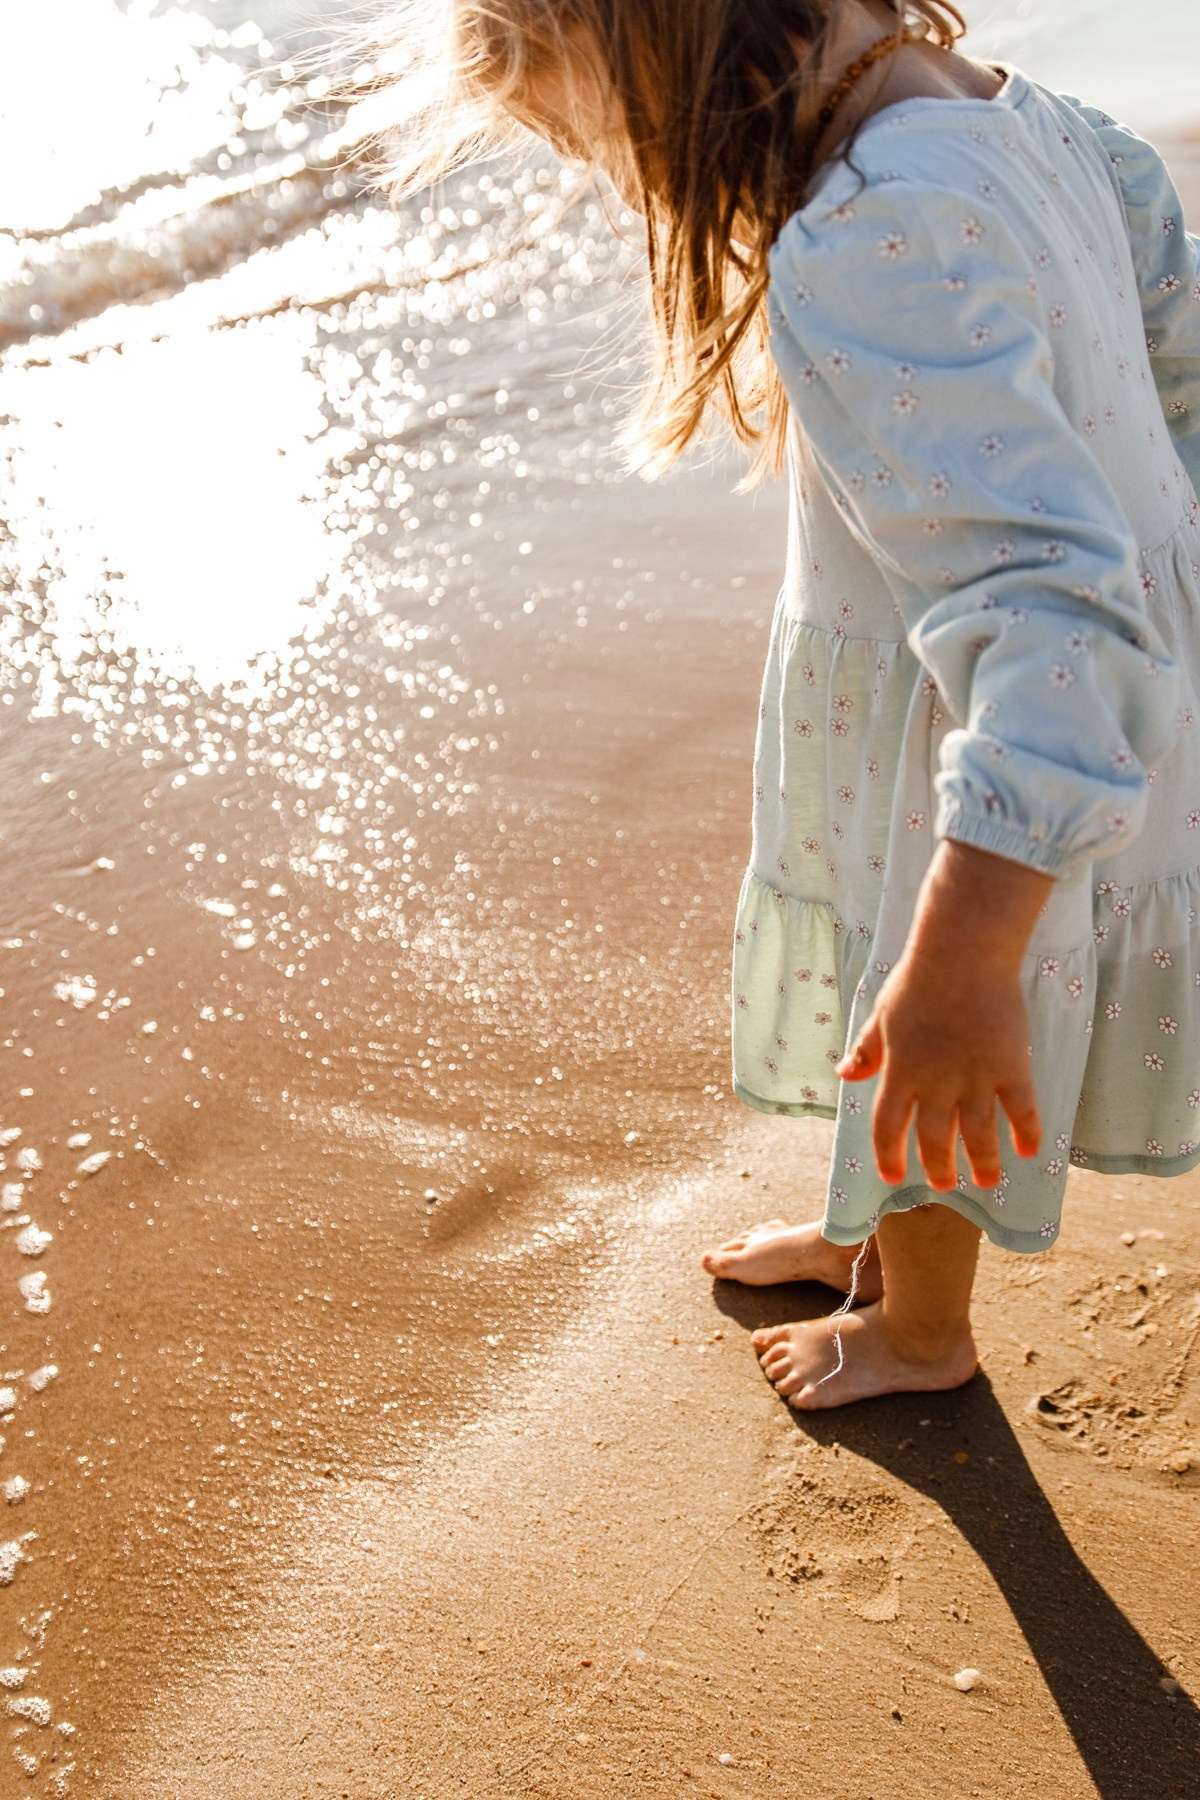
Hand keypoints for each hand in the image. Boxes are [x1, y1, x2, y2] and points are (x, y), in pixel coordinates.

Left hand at [838, 840, 1049, 1190]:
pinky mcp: (1011, 1067)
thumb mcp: (881, 1016)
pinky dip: (1026, 1133)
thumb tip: (845, 1075)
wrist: (963, 952)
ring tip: (987, 1182)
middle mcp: (935, 1084)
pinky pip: (1021, 1110)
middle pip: (933, 1139)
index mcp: (900, 1072)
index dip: (889, 1155)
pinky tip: (1027, 1151)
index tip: (893, 1177)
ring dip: (982, 1162)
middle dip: (938, 1167)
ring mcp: (975, 1078)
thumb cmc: (917, 980)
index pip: (887, 1127)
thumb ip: (866, 1050)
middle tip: (944, 1186)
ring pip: (978, 1135)